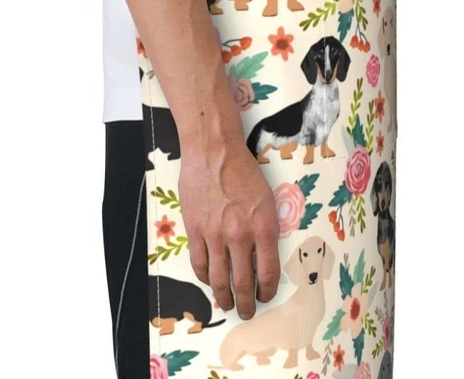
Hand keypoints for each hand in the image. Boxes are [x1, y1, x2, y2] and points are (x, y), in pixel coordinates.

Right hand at [178, 131, 280, 319]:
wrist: (214, 151)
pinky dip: (205, 277)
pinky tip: (210, 280)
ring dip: (224, 298)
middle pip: (243, 283)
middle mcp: (240, 235)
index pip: (268, 273)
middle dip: (246, 303)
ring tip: (227, 305)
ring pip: (218, 279)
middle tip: (247, 312)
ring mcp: (215, 235)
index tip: (266, 296)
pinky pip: (199, 263)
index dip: (268, 291)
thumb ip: (265, 228)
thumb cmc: (244, 170)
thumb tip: (262, 254)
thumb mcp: (267, 199)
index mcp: (264, 227)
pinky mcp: (195, 230)